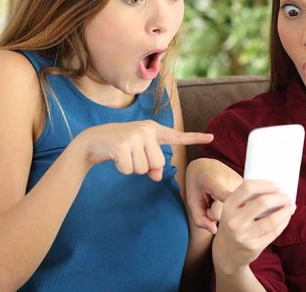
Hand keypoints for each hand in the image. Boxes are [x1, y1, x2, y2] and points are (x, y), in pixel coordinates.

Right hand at [75, 120, 212, 180]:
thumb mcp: (139, 154)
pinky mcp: (122, 146)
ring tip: (123, 155)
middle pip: (158, 164)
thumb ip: (153, 164)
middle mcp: (146, 130)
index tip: (212, 138)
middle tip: (131, 155)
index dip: (195, 138)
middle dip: (145, 167)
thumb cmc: (120, 148)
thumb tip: (157, 176)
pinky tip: (115, 157)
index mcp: (154, 130)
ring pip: (144, 169)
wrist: (93, 141)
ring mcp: (134, 136)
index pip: (178, 136)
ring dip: (132, 167)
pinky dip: (122, 169)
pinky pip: (130, 170)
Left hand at [186, 158, 242, 232]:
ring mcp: (240, 182)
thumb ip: (200, 218)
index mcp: (212, 181)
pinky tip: (226, 198)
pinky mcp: (246, 185)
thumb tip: (214, 231)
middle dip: (217, 213)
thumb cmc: (197, 184)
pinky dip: (232, 205)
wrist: (205, 165)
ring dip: (225, 209)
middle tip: (210, 202)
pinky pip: (239, 203)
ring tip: (217, 199)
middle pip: (226, 211)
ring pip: (234, 209)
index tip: (243, 213)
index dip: (230, 205)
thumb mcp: (192, 201)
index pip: (225, 197)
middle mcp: (229, 180)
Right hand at [212, 180, 294, 275]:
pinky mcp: (254, 247)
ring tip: (291, 206)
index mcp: (228, 206)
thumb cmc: (234, 225)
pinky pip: (274, 232)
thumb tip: (274, 187)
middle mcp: (234, 220)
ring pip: (271, 220)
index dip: (265, 184)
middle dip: (279, 197)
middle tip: (286, 196)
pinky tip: (286, 217)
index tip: (277, 185)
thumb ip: (247, 198)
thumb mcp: (232, 210)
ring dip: (285, 211)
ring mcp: (243, 235)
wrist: (226, 253)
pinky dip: (284, 222)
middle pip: (262, 202)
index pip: (248, 188)